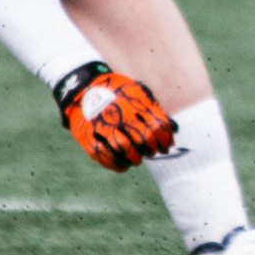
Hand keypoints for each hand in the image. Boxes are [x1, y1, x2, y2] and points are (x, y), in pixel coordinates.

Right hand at [53, 61, 176, 171]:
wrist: (80, 89)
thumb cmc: (114, 92)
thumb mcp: (135, 91)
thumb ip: (152, 108)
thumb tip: (174, 129)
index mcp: (133, 102)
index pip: (158, 126)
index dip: (166, 140)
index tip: (166, 146)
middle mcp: (119, 114)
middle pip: (144, 138)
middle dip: (152, 149)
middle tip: (152, 152)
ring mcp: (103, 126)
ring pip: (126, 149)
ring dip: (135, 158)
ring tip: (137, 159)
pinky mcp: (89, 138)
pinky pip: (107, 157)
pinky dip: (119, 165)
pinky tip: (124, 164)